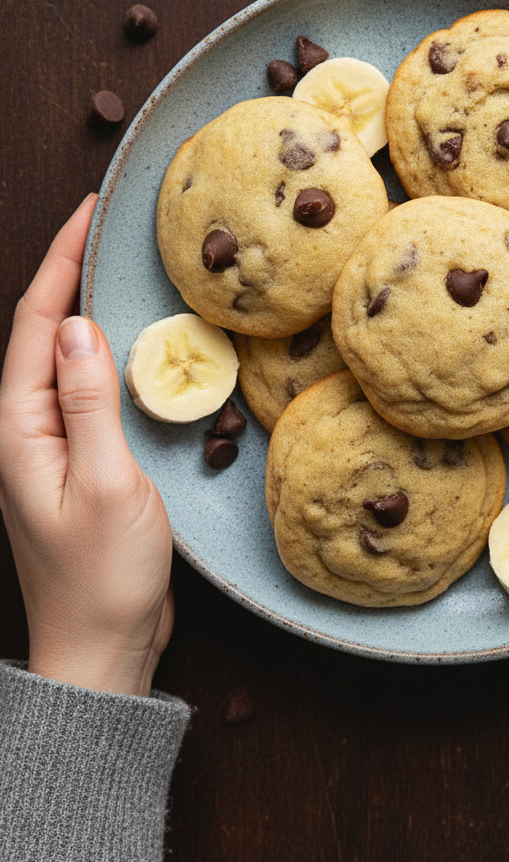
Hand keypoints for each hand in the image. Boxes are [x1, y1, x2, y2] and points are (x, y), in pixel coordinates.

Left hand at [0, 195, 173, 696]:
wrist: (101, 649)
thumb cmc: (103, 577)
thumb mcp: (105, 483)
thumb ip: (89, 402)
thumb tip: (77, 327)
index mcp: (19, 429)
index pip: (34, 325)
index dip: (62, 262)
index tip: (90, 212)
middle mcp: (24, 431)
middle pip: (41, 333)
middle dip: (70, 272)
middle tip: (107, 226)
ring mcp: (48, 448)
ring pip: (64, 359)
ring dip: (87, 309)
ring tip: (120, 268)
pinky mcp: (76, 464)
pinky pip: (86, 392)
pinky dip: (107, 355)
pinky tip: (136, 346)